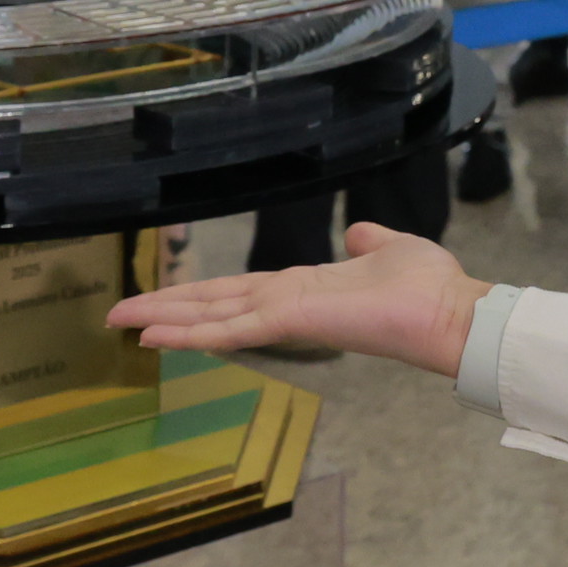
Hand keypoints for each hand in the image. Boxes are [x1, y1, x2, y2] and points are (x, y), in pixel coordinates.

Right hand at [109, 222, 483, 372]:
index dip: (198, 297)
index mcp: (303, 290)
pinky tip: (159, 334)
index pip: (238, 293)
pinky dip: (194, 332)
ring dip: (167, 320)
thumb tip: (360, 232)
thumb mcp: (391, 249)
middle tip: (117, 314)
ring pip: (213, 317)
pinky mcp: (292, 323)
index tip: (162, 301)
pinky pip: (233, 327)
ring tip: (123, 323)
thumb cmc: (428, 288)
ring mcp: (286, 316)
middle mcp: (286, 305)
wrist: (451, 314)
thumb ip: (370, 243)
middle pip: (213, 306)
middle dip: (165, 309)